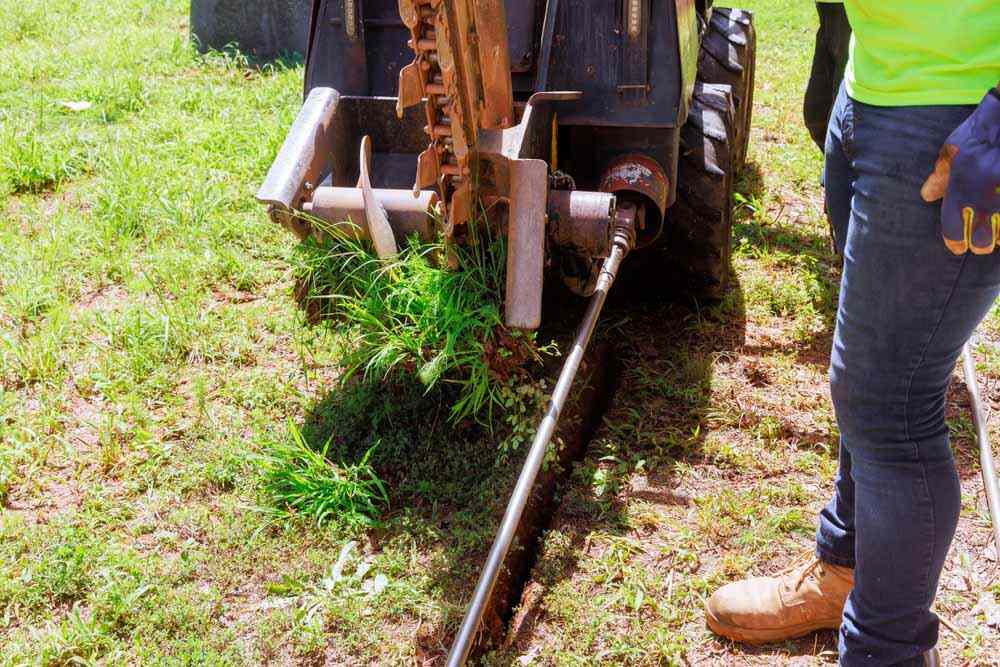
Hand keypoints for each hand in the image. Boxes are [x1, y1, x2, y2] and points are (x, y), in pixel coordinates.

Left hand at [921, 89, 999, 254]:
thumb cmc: (979, 132)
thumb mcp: (952, 152)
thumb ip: (940, 178)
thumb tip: (927, 196)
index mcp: (961, 192)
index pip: (953, 231)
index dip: (955, 243)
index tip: (958, 246)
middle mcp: (985, 200)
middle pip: (982, 242)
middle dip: (981, 244)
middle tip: (980, 241)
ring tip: (997, 233)